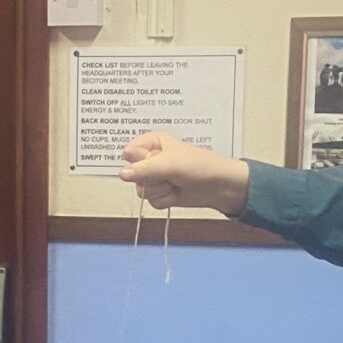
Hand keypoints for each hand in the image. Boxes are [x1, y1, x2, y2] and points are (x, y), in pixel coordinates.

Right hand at [119, 132, 250, 216]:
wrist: (220, 187)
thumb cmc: (201, 167)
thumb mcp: (171, 164)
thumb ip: (144, 169)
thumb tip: (122, 174)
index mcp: (153, 142)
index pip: (130, 152)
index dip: (140, 160)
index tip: (154, 160)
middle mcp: (151, 158)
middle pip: (133, 174)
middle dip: (152, 179)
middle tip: (169, 174)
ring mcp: (155, 176)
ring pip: (141, 189)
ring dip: (159, 191)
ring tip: (175, 184)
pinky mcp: (160, 192)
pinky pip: (150, 201)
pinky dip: (164, 200)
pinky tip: (175, 194)